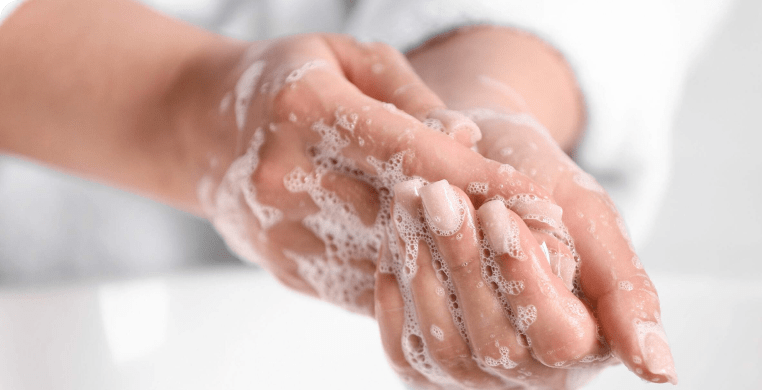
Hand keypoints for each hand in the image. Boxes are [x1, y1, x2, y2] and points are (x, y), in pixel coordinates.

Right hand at [188, 34, 555, 314]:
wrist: (203, 133)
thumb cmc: (292, 82)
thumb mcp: (350, 58)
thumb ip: (412, 97)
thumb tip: (467, 142)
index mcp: (305, 109)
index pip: (410, 152)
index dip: (481, 178)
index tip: (537, 197)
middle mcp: (286, 176)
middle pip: (403, 214)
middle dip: (478, 227)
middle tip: (540, 237)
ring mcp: (283, 231)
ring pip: (388, 261)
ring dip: (453, 264)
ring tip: (509, 262)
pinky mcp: (288, 268)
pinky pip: (366, 285)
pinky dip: (415, 280)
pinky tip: (454, 274)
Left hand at [402, 26, 677, 386]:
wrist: (488, 171)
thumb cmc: (547, 187)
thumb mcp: (593, 220)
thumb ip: (628, 291)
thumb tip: (663, 374)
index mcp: (588, 343)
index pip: (559, 337)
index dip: (525, 278)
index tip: (498, 213)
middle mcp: (534, 374)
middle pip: (495, 343)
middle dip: (462, 262)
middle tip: (436, 193)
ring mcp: (477, 376)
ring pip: (443, 348)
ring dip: (422, 269)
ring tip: (409, 199)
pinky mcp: (429, 366)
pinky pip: (404, 349)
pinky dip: (396, 292)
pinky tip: (396, 238)